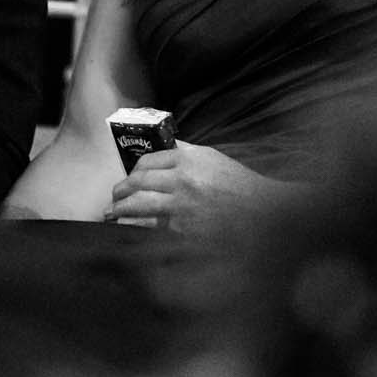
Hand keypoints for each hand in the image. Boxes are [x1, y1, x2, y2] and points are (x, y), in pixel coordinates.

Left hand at [105, 141, 273, 235]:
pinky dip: (139, 228)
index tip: (129, 177)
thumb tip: (166, 144)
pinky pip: (153, 229)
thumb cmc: (241, 186)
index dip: (134, 170)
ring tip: (112, 214)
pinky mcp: (184, 231)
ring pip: (139, 207)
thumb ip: (188, 151)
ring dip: (121, 211)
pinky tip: (131, 230)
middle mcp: (182, 181)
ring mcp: (181, 207)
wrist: (264, 215)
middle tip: (114, 196)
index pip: (148, 161)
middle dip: (121, 191)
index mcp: (189, 160)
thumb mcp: (215, 159)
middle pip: (138, 182)